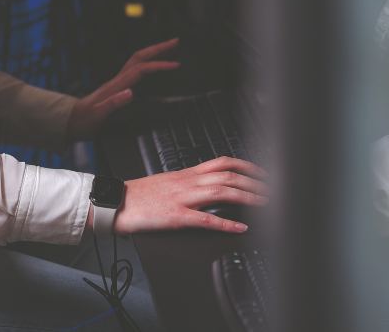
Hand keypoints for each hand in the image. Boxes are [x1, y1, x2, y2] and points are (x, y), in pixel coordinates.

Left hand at [66, 38, 180, 141]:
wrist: (70, 122)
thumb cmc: (84, 120)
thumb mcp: (98, 115)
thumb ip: (114, 103)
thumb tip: (131, 93)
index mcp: (115, 86)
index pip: (140, 70)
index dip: (159, 65)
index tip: (175, 64)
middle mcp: (117, 81)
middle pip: (140, 58)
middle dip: (159, 49)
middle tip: (176, 42)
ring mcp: (117, 83)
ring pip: (137, 61)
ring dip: (154, 53)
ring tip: (170, 49)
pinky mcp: (117, 88)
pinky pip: (136, 71)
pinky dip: (148, 65)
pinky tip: (154, 67)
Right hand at [110, 157, 269, 234]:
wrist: (116, 202)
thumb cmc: (139, 195)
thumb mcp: (166, 182)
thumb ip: (188, 182)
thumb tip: (208, 185)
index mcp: (186, 174)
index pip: (222, 162)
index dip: (246, 165)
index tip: (262, 173)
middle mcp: (187, 182)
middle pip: (228, 175)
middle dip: (255, 182)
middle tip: (273, 190)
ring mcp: (182, 198)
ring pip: (221, 192)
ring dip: (248, 197)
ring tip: (265, 204)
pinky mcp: (176, 216)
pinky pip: (205, 219)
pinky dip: (226, 223)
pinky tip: (240, 227)